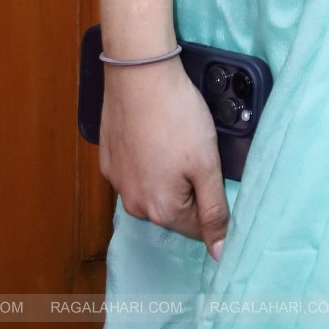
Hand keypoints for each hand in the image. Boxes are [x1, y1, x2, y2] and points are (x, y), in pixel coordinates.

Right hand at [98, 57, 230, 260]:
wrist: (140, 75)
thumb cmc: (178, 116)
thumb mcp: (207, 164)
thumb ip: (215, 210)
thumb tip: (219, 253)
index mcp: (161, 210)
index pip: (197, 227)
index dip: (213, 202)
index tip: (215, 173)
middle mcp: (134, 204)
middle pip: (174, 209)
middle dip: (190, 187)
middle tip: (197, 151)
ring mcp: (118, 182)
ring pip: (154, 189)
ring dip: (169, 173)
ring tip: (176, 139)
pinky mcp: (109, 160)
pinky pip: (136, 170)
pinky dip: (149, 159)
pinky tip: (156, 134)